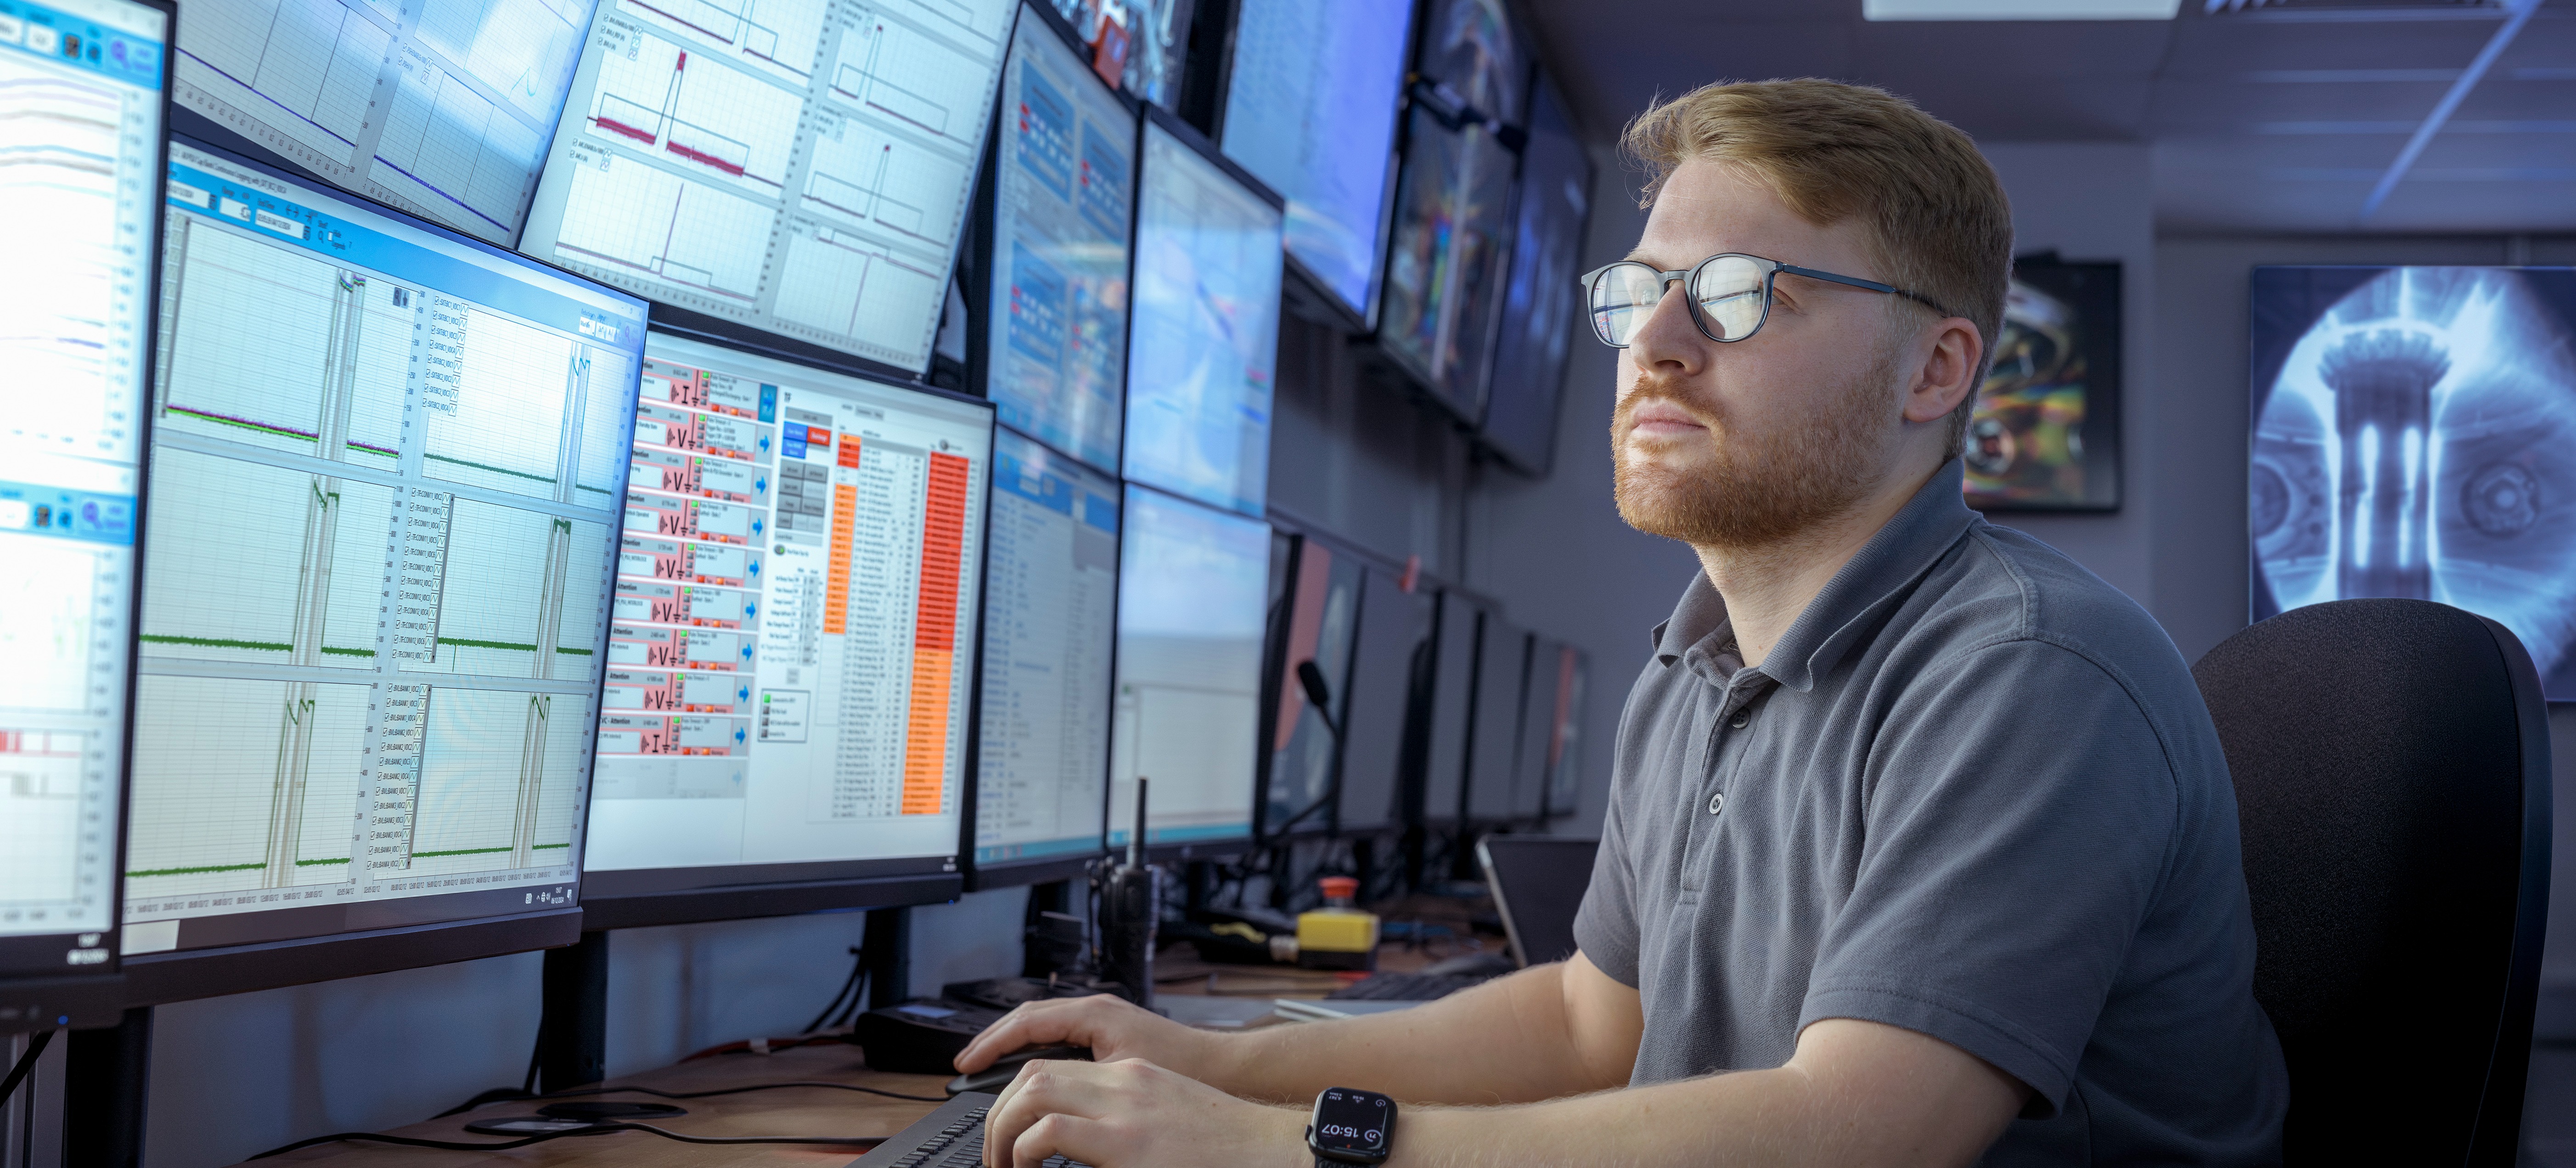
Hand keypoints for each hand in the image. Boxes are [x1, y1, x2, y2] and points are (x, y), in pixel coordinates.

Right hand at [953, 994, 1217, 1079]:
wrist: (1225, 1066)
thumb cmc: (1184, 1069)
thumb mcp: (1123, 1077)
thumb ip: (1079, 1082)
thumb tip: (1040, 1092)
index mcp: (1093, 1013)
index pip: (1026, 1022)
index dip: (991, 1043)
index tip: (965, 1062)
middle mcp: (1096, 1009)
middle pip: (1029, 1018)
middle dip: (994, 1039)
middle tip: (964, 1063)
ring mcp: (1103, 1017)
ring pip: (1044, 1025)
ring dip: (1014, 1043)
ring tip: (987, 1065)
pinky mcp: (1111, 1032)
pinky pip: (1061, 1033)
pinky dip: (1038, 1047)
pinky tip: (1029, 1068)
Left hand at [981, 1057, 1306, 1167]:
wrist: (1271, 1150)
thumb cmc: (1222, 1149)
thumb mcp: (1164, 1127)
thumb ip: (1120, 1129)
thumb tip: (1076, 1151)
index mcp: (1132, 1078)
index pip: (1053, 1067)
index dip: (1016, 1097)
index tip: (1004, 1135)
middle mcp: (1124, 1081)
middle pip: (1034, 1072)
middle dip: (999, 1113)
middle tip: (993, 1156)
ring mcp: (1125, 1106)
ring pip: (1033, 1091)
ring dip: (1004, 1129)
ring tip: (1002, 1164)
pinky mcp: (1126, 1141)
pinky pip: (1051, 1131)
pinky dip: (1026, 1150)